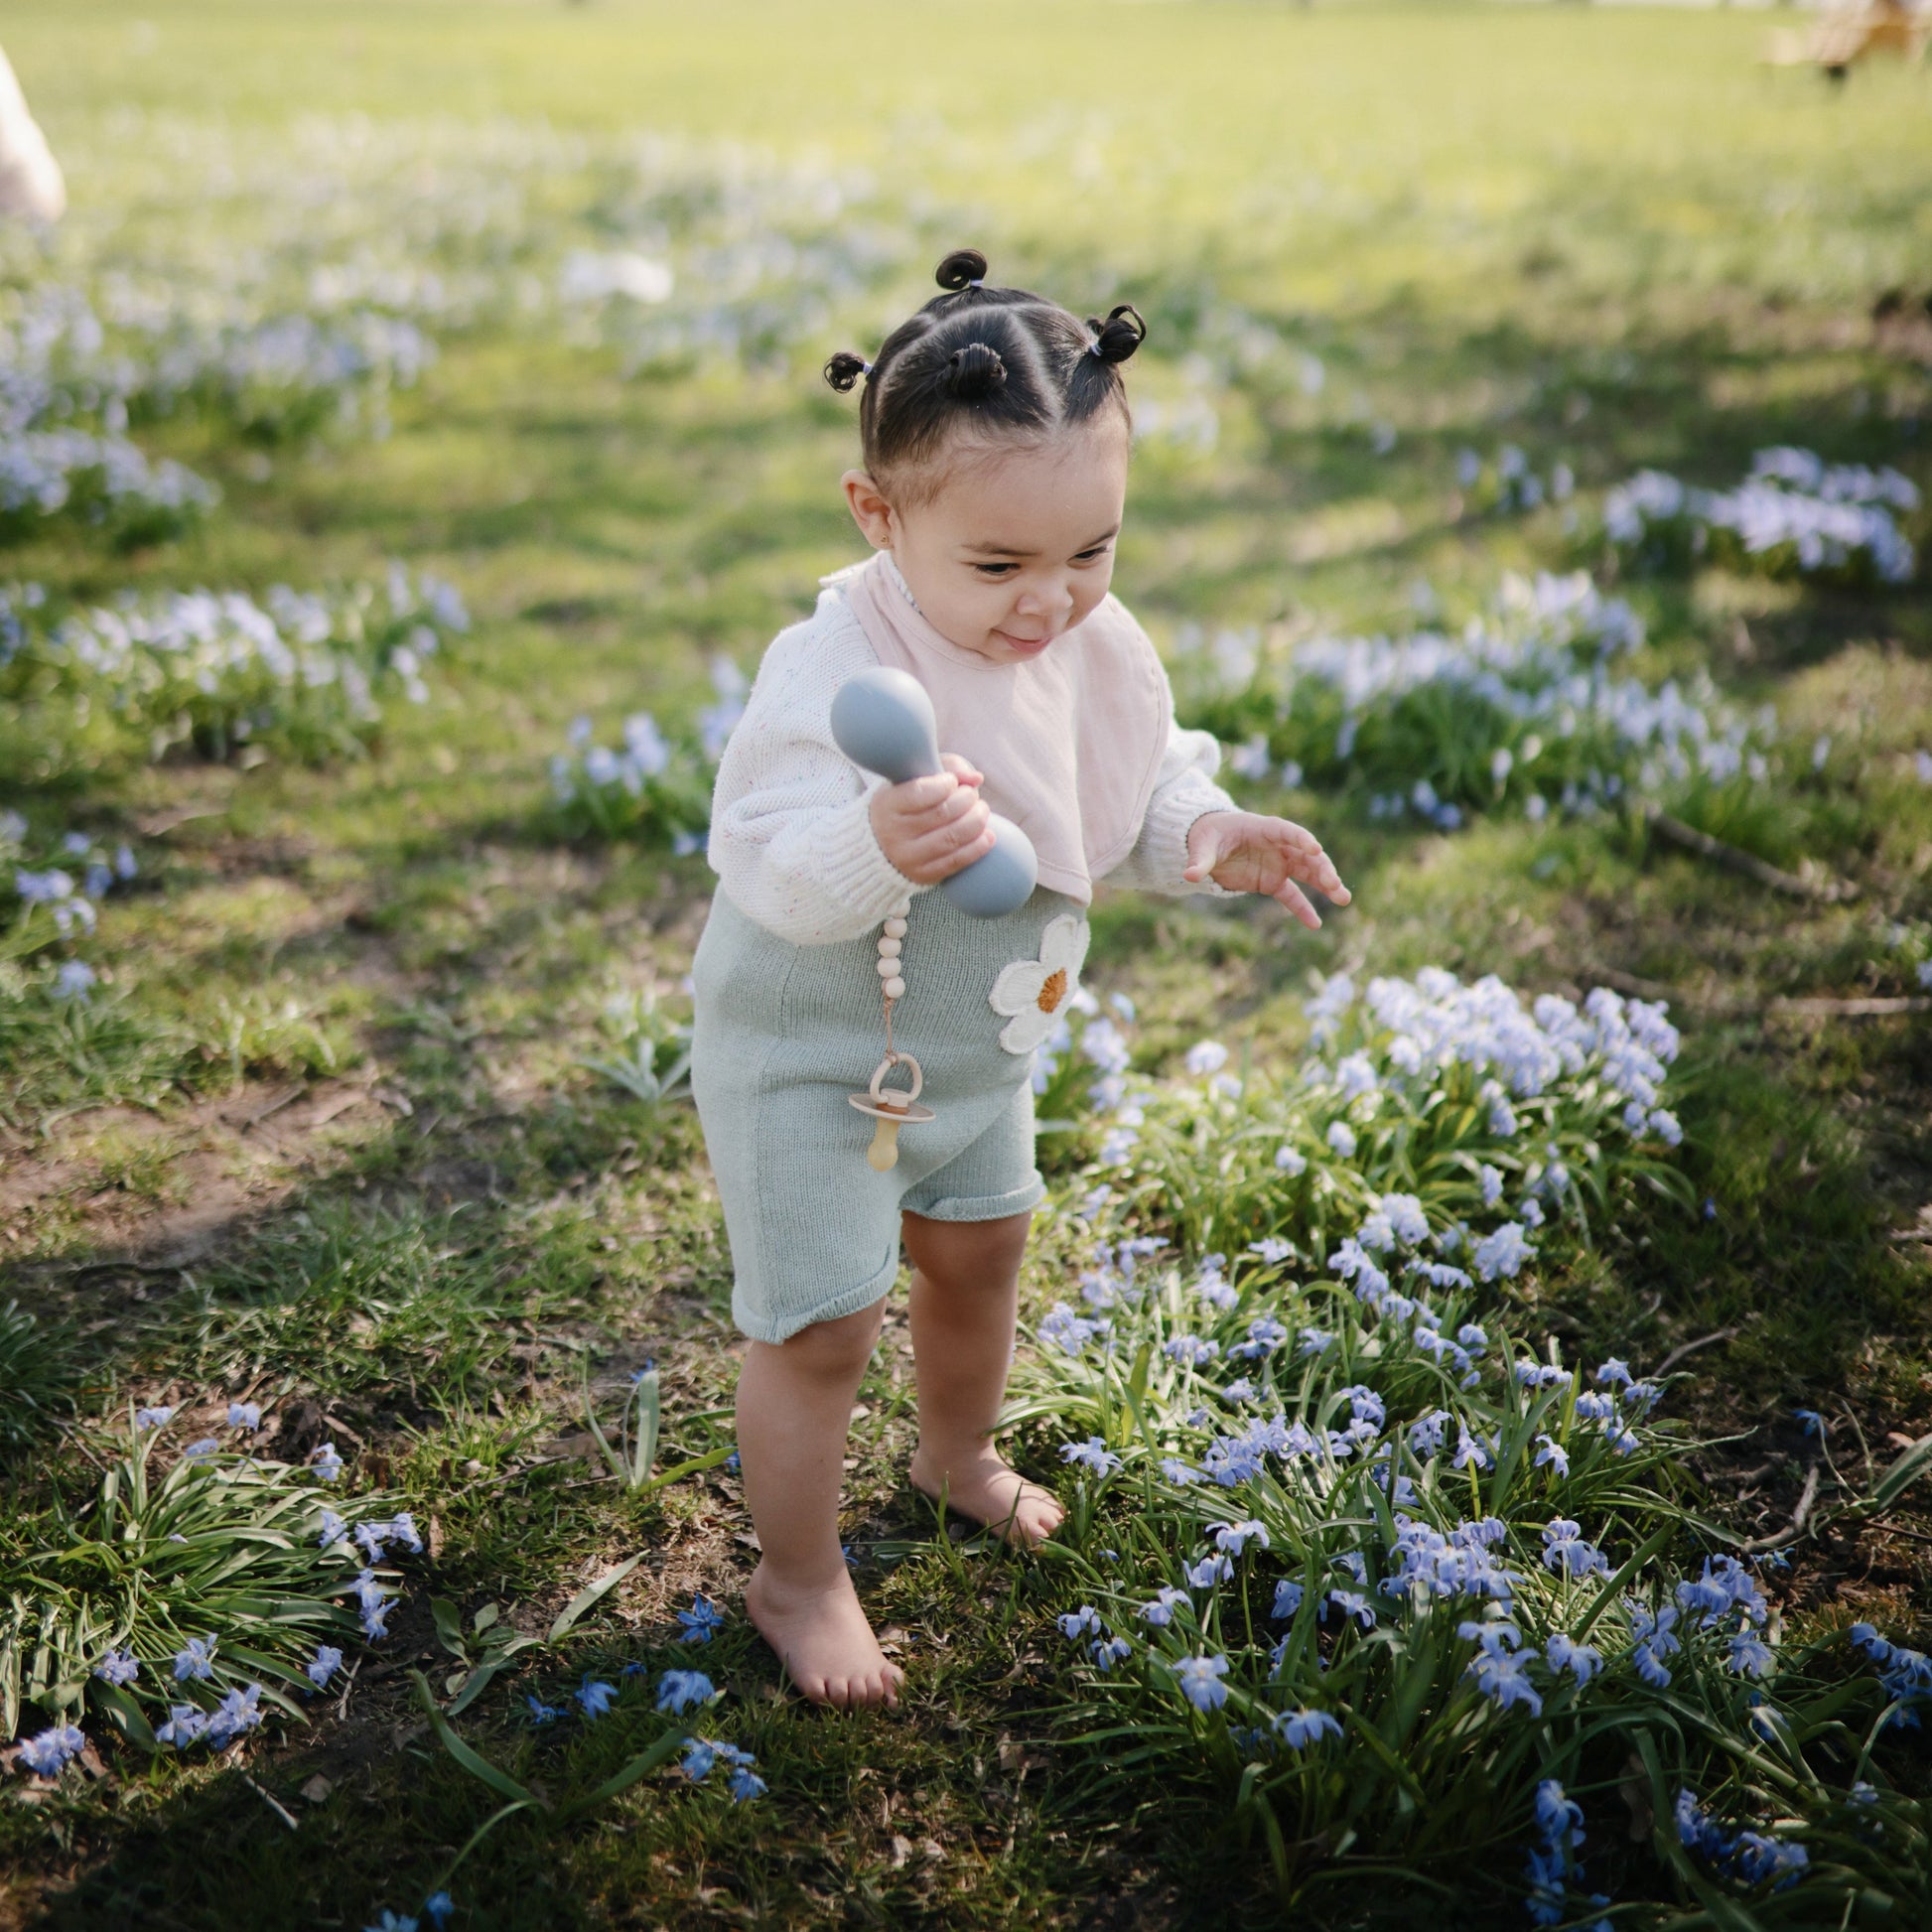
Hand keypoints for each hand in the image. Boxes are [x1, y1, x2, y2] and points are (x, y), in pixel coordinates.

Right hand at [869, 753, 993, 883]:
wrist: (882, 846)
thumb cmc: (907, 804)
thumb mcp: (915, 778)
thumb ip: (947, 767)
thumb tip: (976, 778)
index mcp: (887, 805)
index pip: (921, 792)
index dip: (946, 783)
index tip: (952, 781)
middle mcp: (893, 834)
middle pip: (943, 813)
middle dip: (967, 799)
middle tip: (972, 795)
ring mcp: (908, 858)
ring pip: (952, 838)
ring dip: (977, 821)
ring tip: (981, 811)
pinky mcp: (923, 875)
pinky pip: (956, 861)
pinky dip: (978, 846)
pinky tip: (988, 835)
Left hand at [1183, 811, 1350, 929]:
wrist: (1208, 844)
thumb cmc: (1207, 836)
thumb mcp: (1201, 846)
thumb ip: (1199, 861)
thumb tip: (1189, 876)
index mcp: (1263, 828)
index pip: (1287, 831)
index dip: (1301, 839)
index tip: (1315, 849)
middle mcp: (1277, 846)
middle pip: (1305, 855)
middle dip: (1322, 868)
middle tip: (1334, 884)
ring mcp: (1278, 863)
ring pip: (1308, 874)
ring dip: (1326, 885)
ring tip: (1344, 899)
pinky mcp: (1273, 881)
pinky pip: (1292, 896)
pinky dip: (1303, 909)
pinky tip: (1316, 924)